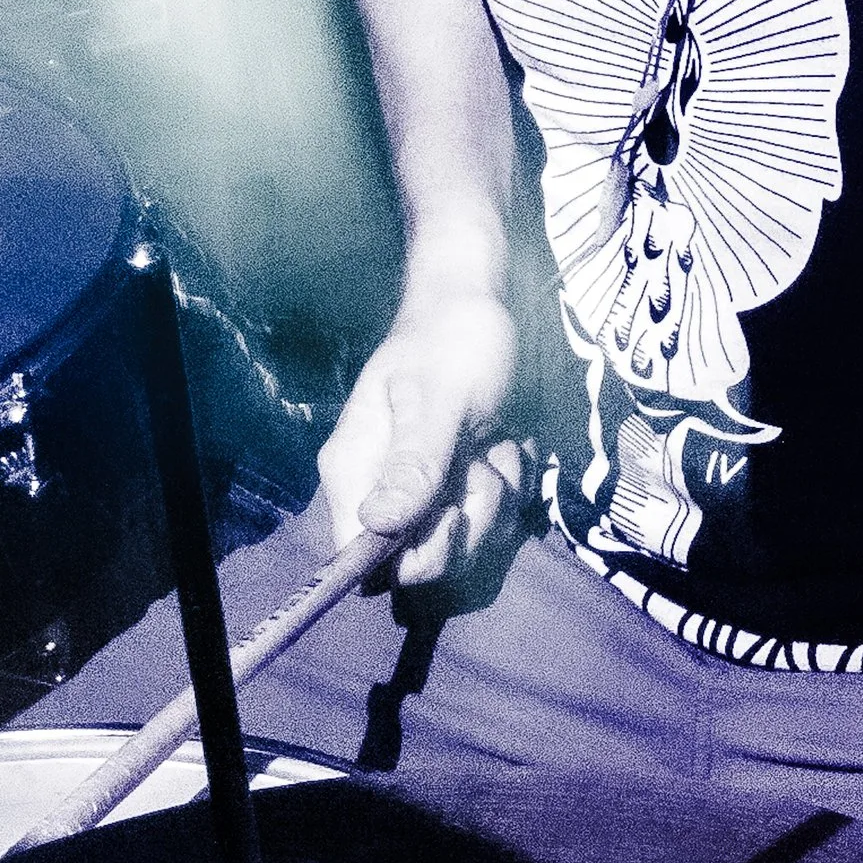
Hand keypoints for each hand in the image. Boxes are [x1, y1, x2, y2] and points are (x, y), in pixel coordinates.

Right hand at [314, 289, 527, 593]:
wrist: (479, 304)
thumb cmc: (453, 342)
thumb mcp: (439, 401)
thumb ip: (412, 464)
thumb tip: (377, 527)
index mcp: (355, 470)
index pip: (362, 556)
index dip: (412, 555)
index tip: (451, 514)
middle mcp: (380, 488)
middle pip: (422, 558)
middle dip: (468, 519)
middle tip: (481, 462)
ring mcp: (420, 487)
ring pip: (464, 539)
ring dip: (495, 494)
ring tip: (492, 439)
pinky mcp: (455, 482)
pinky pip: (488, 514)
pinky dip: (507, 480)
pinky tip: (503, 438)